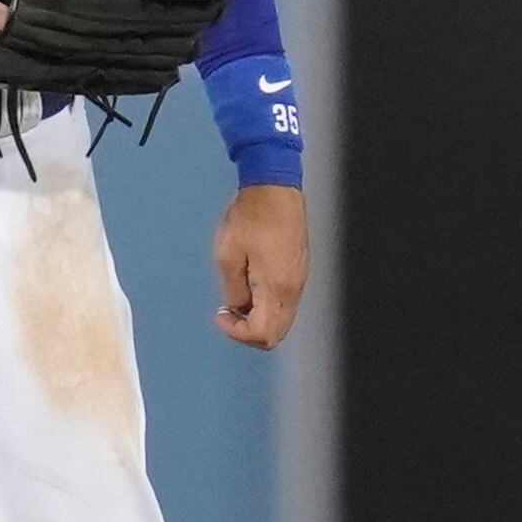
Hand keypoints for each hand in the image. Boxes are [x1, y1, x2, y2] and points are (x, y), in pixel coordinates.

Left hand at [213, 182, 306, 349]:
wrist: (274, 188)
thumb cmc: (250, 217)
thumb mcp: (227, 256)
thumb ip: (233, 290)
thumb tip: (239, 308)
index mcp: (277, 287)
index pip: (263, 334)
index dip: (238, 332)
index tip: (221, 314)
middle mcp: (294, 288)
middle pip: (276, 333)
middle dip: (249, 331)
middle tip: (227, 312)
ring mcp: (300, 279)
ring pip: (282, 319)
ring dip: (258, 318)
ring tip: (236, 296)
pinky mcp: (299, 269)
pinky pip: (285, 302)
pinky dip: (267, 305)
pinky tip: (250, 284)